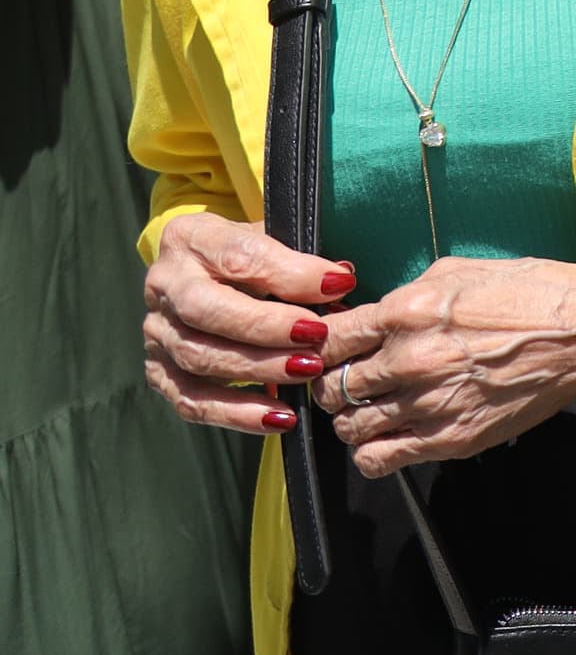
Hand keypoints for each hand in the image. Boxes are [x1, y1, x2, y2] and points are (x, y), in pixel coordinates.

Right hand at [143, 212, 350, 435]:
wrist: (205, 274)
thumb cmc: (251, 255)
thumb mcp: (272, 240)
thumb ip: (301, 259)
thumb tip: (340, 280)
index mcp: (191, 238)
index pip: (238, 255)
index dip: (290, 273)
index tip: (338, 284)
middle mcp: (164, 284)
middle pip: (207, 311)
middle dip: (266, 327)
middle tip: (316, 338)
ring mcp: (156, 331)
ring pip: (198, 358)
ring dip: (258, 370)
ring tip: (307, 373)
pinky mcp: (158, 372)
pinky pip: (192, 400)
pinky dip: (237, 413)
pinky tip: (280, 417)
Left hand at [314, 257, 575, 478]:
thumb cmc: (529, 293)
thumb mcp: (457, 272)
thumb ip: (403, 297)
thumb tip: (365, 319)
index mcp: (408, 311)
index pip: (329, 342)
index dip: (323, 349)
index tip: (331, 353)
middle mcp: (410, 359)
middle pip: (332, 388)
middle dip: (336, 385)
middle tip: (352, 382)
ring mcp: (429, 403)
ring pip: (350, 428)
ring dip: (355, 419)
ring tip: (376, 409)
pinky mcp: (450, 438)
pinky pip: (378, 460)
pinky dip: (373, 452)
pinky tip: (392, 435)